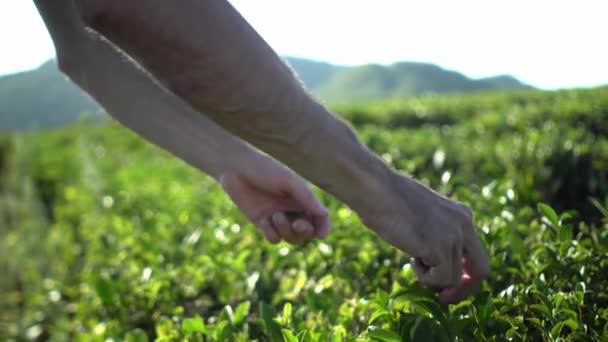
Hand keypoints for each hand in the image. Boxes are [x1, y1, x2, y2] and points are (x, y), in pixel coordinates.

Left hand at [219, 153, 329, 244]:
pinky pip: (273, 238)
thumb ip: (307, 198)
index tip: (321, 234)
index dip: (322, 227)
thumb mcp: (289, 181)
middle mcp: (292, 209)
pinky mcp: (262, 223)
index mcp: (302, 198)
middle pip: (305, 233)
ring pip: (290, 238)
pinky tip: (263, 219)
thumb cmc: (265, 169)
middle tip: (298, 224)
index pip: (319, 217)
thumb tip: (324, 214)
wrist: (236, 168)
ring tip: (275, 215)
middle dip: (303, 231)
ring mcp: (277, 217)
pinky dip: (270, 232)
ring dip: (286, 231)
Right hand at [359, 172, 489, 303]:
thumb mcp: (423, 217)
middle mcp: (464, 224)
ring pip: (453, 279)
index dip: (465, 275)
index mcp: (462, 215)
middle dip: (464, 290)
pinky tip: (410, 256)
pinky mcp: (440, 247)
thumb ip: (438, 235)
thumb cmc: (388, 200)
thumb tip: (439, 266)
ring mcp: (454, 235)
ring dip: (430, 277)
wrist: (375, 189)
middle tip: (444, 298)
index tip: (447, 286)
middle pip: (481, 270)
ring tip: (412, 255)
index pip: (476, 255)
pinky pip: (440, 280)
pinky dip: (424, 277)